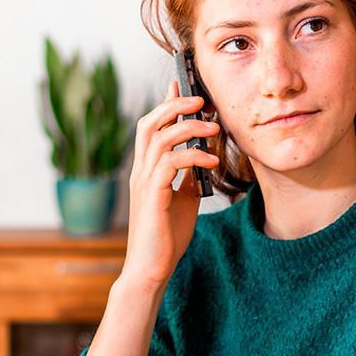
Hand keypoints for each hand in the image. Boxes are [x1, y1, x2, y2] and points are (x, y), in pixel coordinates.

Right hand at [121, 77, 219, 289]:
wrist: (152, 268)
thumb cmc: (166, 237)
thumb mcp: (183, 200)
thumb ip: (188, 178)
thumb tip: (203, 160)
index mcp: (147, 170)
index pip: (152, 127)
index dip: (166, 103)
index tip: (184, 86)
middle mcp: (141, 171)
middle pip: (150, 123)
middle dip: (175, 105)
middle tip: (202, 101)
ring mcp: (144, 183)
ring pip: (159, 137)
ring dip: (189, 127)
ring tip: (214, 128)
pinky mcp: (152, 196)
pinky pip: (170, 163)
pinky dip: (193, 156)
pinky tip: (211, 161)